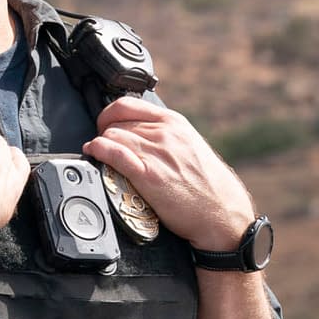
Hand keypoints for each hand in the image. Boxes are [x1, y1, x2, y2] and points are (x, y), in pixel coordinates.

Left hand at [82, 96, 255, 253]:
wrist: (223, 214)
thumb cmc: (207, 185)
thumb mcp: (188, 145)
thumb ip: (163, 134)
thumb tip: (135, 131)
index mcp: (174, 122)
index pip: (126, 105)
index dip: (108, 115)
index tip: (104, 127)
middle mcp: (165, 133)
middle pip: (115, 123)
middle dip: (104, 135)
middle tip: (105, 150)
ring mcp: (157, 153)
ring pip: (111, 136)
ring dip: (101, 146)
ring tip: (100, 156)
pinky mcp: (149, 175)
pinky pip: (115, 153)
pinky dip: (98, 150)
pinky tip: (94, 153)